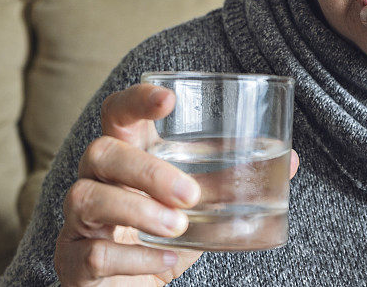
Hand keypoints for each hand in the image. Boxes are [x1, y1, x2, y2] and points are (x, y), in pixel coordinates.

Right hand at [54, 83, 300, 285]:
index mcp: (126, 154)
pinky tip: (166, 262)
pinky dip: (134, 258)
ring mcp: (79, 220)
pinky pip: (94, 254)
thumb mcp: (201, 206)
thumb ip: (235, 181)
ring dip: (137, 211)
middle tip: (190, 194)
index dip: (136, 100)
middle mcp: (95, 178)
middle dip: (146, 170)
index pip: (118, 113)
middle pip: (100, 151)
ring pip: (88, 197)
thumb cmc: (163, 233)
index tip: (169, 99)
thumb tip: (292, 159)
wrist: (131, 286)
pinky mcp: (74, 260)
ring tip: (179, 227)